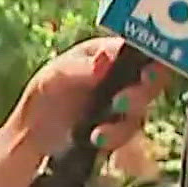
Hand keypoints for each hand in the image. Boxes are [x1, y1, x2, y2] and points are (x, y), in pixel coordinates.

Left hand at [9, 38, 169, 153]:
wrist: (34, 136)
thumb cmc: (43, 96)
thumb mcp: (55, 78)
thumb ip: (80, 68)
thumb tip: (106, 58)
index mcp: (108, 52)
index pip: (141, 47)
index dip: (153, 57)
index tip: (147, 73)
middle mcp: (122, 75)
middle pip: (151, 78)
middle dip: (143, 91)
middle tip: (122, 102)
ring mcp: (124, 101)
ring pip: (143, 108)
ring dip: (126, 119)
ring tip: (100, 131)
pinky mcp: (121, 126)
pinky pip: (130, 131)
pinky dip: (116, 137)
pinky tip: (96, 139)